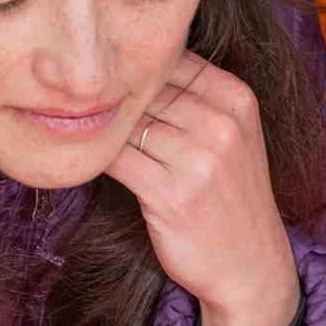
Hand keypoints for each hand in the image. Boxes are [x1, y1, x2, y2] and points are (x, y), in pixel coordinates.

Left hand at [105, 52, 299, 325]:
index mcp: (237, 101)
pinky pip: (118, 161)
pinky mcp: (170, 196)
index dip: (136, 67)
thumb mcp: (233, 138)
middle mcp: (221, 125)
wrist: (249, 264)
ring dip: (101, 126)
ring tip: (75, 124)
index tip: (108, 74)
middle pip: (149, 91)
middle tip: (78, 95)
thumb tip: (134, 69)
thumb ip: (196, 101)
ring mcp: (197, 161)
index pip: (175, 61)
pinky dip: (98, 156)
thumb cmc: (230, 199)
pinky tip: (84, 156)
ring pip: (130, 125)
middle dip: (113, 96)